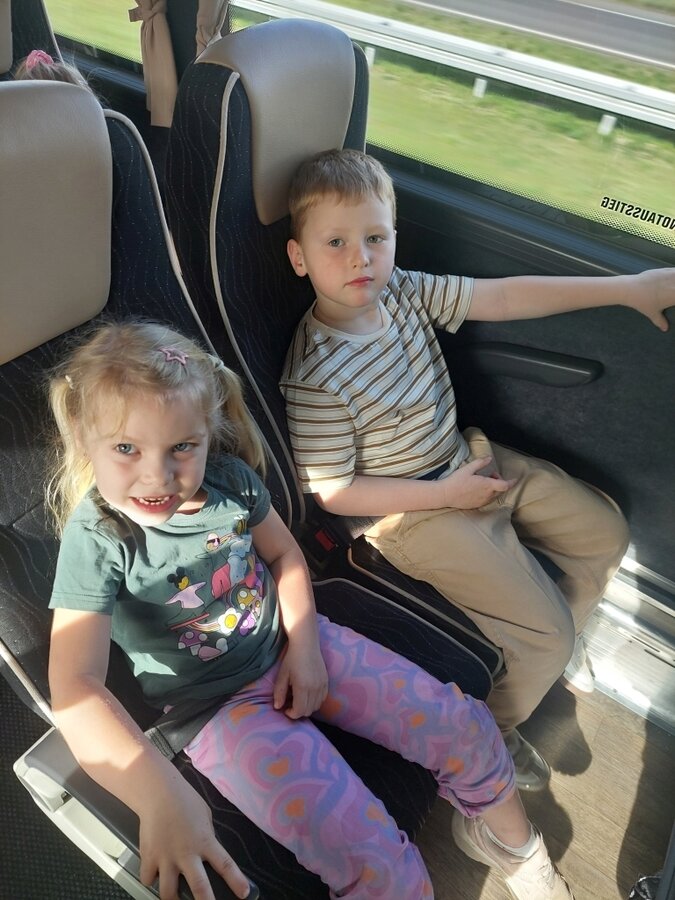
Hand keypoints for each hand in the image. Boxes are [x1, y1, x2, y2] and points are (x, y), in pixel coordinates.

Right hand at [138, 776, 249, 899]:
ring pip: (169, 893)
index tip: (245, 894)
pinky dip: (151, 879)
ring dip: (173, 899)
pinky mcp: (148, 858)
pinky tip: (154, 875)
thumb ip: (207, 837)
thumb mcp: (205, 816)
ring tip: (176, 898)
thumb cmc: (185, 800)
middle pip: (199, 888)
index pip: (225, 865)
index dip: (236, 881)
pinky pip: (148, 878)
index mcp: (205, 841)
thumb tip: (207, 851)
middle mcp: (186, 854)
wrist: (158, 792)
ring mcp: (166, 858)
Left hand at [273, 638, 328, 718]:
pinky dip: (315, 701)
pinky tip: (307, 694)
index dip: (291, 714)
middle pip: (308, 711)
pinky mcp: (326, 681)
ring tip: (299, 699)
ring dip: (307, 707)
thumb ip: (279, 692)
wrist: (306, 644)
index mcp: (302, 687)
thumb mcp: (282, 675)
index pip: (299, 711)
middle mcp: (314, 688)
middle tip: (290, 704)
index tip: (285, 709)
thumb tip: (277, 707)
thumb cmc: (292, 658)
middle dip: (298, 711)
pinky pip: (322, 699)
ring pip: (316, 706)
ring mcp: (322, 685)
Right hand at [439, 456, 516, 509]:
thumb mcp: (468, 468)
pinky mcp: (477, 505)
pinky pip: (487, 499)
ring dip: (493, 488)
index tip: (515, 479)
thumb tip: (489, 458)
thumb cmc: (456, 481)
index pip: (505, 485)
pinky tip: (477, 489)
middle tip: (490, 475)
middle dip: (499, 481)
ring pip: (494, 495)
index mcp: (487, 485)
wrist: (446, 495)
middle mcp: (487, 495)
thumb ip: (480, 463)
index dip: (512, 482)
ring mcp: (482, 501)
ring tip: (482, 481)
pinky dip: (487, 494)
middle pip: (500, 489)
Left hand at [627, 268, 673, 330]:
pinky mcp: (666, 270)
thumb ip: (660, 321)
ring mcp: (671, 275)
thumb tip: (664, 328)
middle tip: (673, 294)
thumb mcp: (652, 313)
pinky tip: (672, 278)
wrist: (631, 289)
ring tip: (672, 286)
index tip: (674, 300)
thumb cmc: (642, 302)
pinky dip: (674, 274)